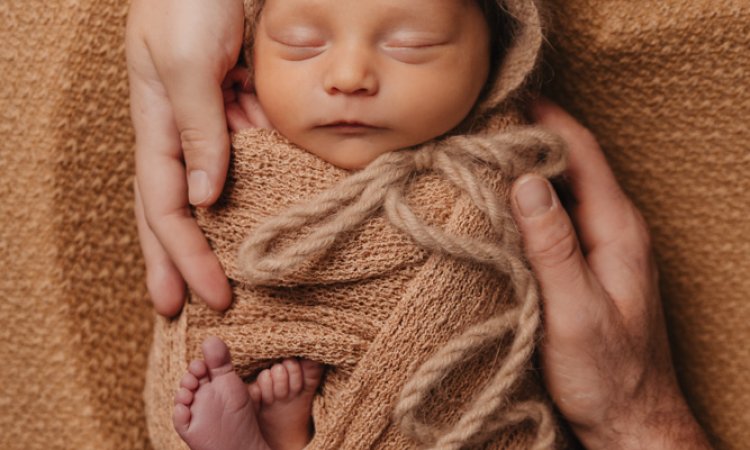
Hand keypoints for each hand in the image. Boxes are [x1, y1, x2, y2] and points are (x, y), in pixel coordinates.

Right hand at [126, 0, 244, 315]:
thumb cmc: (190, 3)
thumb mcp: (189, 67)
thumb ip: (198, 132)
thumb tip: (204, 199)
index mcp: (156, 127)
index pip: (166, 209)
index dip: (185, 257)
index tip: (213, 296)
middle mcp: (180, 133)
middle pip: (173, 211)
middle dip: (179, 263)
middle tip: (193, 309)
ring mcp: (209, 122)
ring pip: (208, 191)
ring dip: (214, 235)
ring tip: (223, 277)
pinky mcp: (237, 108)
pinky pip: (245, 158)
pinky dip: (254, 190)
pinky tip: (262, 215)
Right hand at [510, 100, 710, 448]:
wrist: (631, 421)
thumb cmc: (608, 374)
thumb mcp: (576, 310)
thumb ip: (554, 246)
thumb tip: (524, 183)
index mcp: (618, 231)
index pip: (585, 156)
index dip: (549, 123)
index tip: (509, 100)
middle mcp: (614, 232)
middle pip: (572, 169)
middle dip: (530, 143)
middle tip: (482, 128)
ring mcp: (601, 251)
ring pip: (562, 195)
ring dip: (526, 175)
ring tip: (481, 160)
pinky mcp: (586, 270)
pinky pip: (557, 223)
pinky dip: (528, 208)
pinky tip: (499, 211)